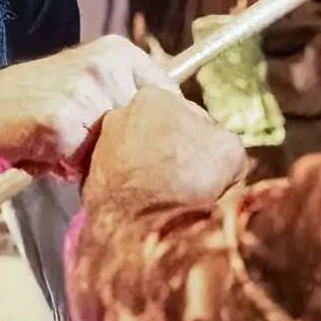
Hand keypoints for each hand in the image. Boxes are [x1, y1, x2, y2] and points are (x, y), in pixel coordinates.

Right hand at [0, 38, 172, 177]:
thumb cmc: (26, 106)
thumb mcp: (83, 86)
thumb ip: (123, 100)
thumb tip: (171, 133)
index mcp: (117, 52)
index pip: (169, 98)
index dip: (160, 132)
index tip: (148, 149)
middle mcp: (107, 65)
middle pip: (147, 128)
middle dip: (124, 150)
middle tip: (85, 147)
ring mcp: (86, 91)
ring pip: (117, 150)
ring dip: (93, 161)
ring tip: (59, 146)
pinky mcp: (64, 122)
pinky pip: (83, 164)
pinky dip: (64, 169)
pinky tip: (42, 153)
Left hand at [80, 85, 248, 213]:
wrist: (147, 224)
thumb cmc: (191, 176)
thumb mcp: (230, 149)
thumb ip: (221, 139)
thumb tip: (218, 150)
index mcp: (153, 96)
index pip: (182, 110)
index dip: (199, 135)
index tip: (207, 157)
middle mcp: (119, 116)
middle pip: (155, 132)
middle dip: (170, 151)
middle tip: (189, 178)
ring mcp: (99, 149)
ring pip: (135, 158)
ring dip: (151, 173)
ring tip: (169, 198)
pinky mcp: (90, 183)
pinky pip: (120, 184)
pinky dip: (133, 194)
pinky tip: (149, 210)